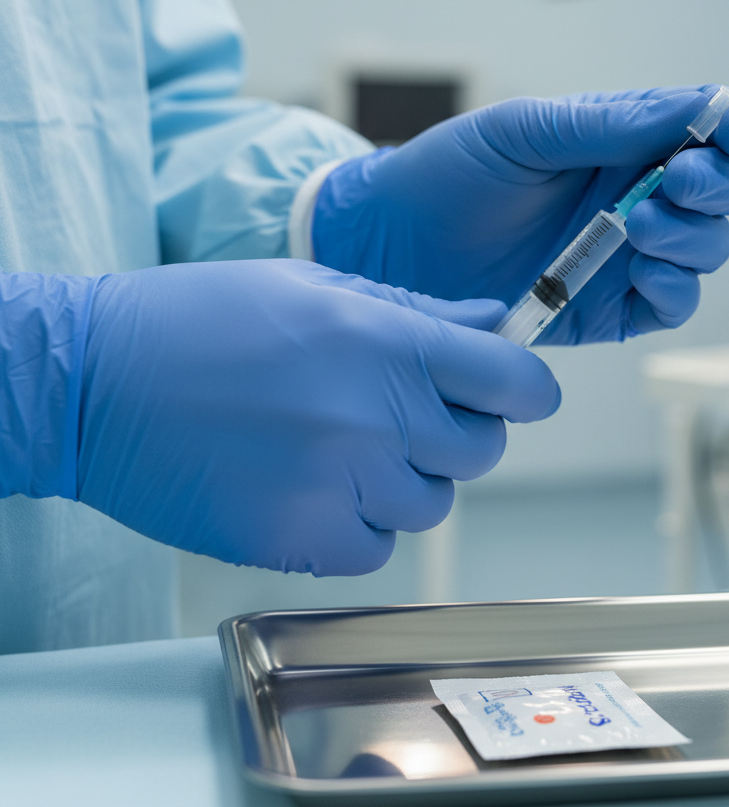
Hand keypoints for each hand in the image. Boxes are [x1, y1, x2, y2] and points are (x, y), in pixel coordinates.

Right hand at [77, 260, 557, 573]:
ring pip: (431, 504)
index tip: (514, 392)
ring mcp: (340, 485)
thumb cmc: (203, 320)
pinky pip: (376, 547)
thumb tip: (495, 325)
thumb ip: (419, 313)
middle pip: (483, 450)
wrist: (96, 379)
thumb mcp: (316, 287)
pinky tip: (311, 486)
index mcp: (386, 342)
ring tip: (340, 447)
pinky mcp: (300, 541)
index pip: (517, 383)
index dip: (526, 389)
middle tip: (402, 414)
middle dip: (457, 433)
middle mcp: (375, 416)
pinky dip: (358, 525)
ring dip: (403, 481)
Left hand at [312, 86, 728, 343]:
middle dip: (715, 184)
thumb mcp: (526, 131)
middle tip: (676, 180)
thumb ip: (610, 124)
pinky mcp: (611, 308)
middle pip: (721, 193)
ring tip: (638, 225)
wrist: (394, 242)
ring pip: (706, 249)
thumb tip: (700, 105)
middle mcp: (638, 196)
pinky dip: (675, 290)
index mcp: (623, 142)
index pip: (707, 130)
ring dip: (692, 236)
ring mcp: (628, 256)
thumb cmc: (452, 173)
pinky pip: (671, 305)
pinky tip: (646, 272)